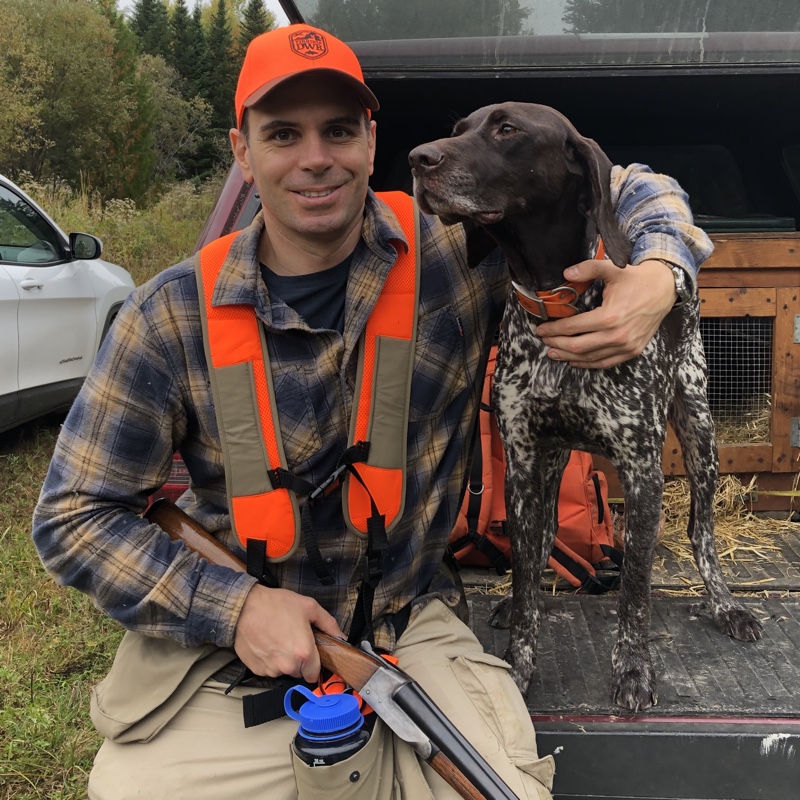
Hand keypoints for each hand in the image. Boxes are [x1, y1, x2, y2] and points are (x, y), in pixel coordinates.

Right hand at [233, 585, 343, 682]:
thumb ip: (328, 624)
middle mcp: (288, 665)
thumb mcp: (308, 607)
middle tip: (292, 639)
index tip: (310, 653)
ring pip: (283, 670)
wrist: (243, 607)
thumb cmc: (275, 605)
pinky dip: (268, 660)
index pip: (314, 673)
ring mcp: (271, 669)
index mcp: (304, 653)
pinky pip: (268, 669)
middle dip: (298, 659)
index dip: (314, 663)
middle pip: (299, 671)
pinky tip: (266, 643)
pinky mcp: (256, 669)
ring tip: (277, 638)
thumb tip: (341, 637)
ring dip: (283, 660)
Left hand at [535, 258, 677, 367]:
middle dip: (557, 344)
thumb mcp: (612, 269)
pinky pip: (605, 363)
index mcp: (609, 317)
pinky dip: (588, 363)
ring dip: (568, 357)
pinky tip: (575, 360)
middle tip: (545, 341)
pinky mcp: (632, 351)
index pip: (573, 327)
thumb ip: (588, 268)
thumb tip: (566, 274)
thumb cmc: (637, 279)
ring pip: (589, 358)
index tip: (541, 329)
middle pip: (577, 346)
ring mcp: (626, 346)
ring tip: (553, 353)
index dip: (554, 329)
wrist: (664, 289)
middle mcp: (617, 336)